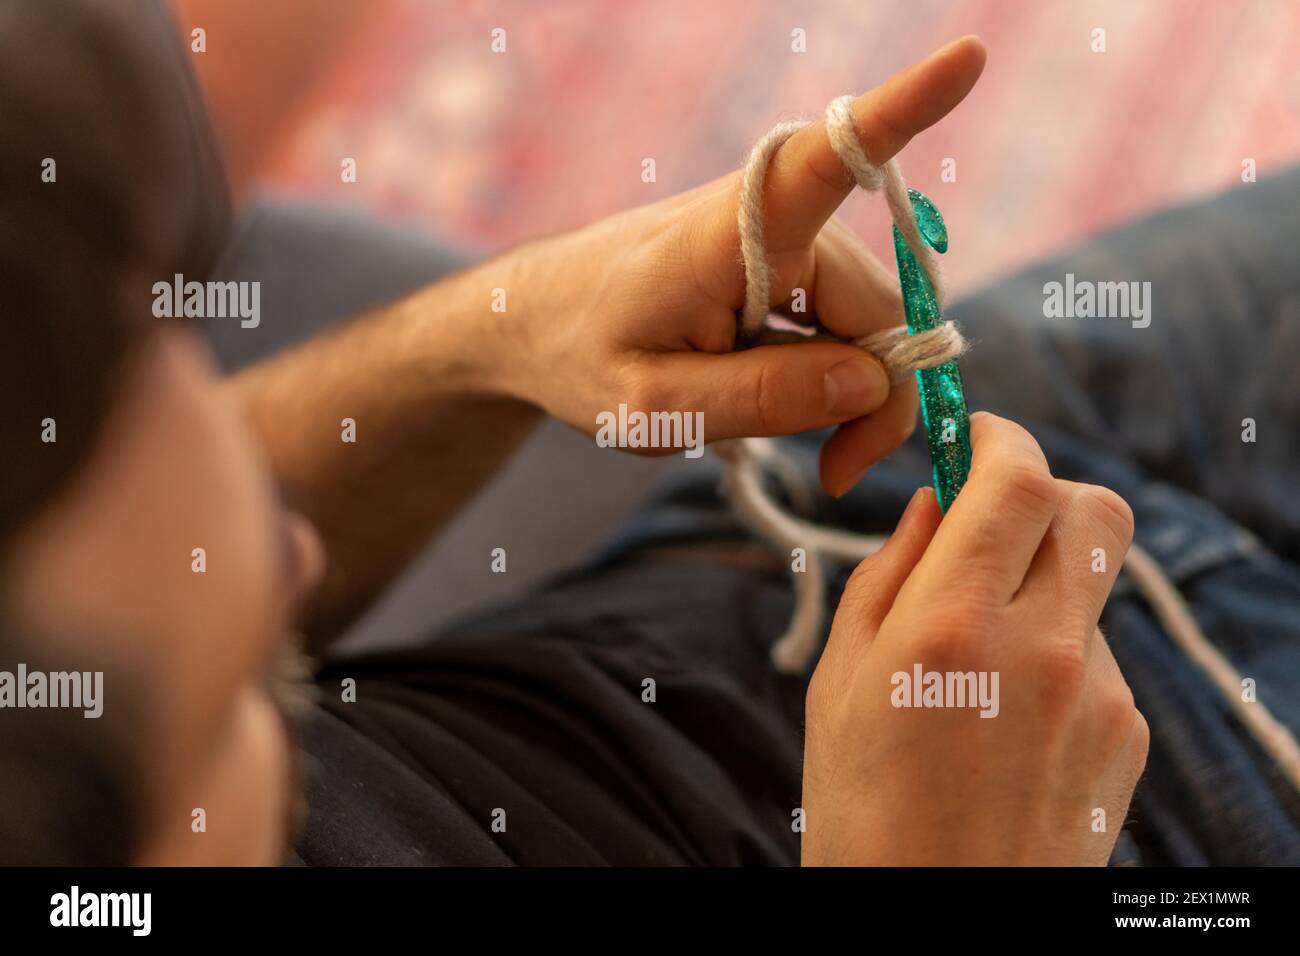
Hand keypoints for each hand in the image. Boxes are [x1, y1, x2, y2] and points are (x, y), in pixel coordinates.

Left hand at [476, 37, 985, 494]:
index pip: (824, 162)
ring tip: (808, 446)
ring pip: (865, 317)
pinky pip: (840, 316)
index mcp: (727, 234)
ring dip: (853, 388)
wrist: (532, 322)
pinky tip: (787, 400)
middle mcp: (765, 218)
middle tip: (839, 470)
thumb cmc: (578, 358)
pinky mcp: (781, 259)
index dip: (902, 110)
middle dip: (878, 392)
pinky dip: (833, 371)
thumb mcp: (656, 408)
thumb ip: (764, 397)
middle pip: (876, 302)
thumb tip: (873, 381)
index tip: (968, 56)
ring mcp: (777, 237)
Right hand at [802, 412, 1148, 864]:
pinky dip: (1055, 652)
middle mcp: (1044, 650)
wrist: (935, 929)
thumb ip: (887, 575)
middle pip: (1093, 509)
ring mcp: (1099, 695)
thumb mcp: (838, 682)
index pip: (1019, 478)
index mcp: (952, 628)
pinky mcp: (1127, 734)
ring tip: (975, 662)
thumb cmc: (862, 812)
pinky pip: (1097, 653)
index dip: (999, 438)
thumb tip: (932, 505)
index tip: (973, 438)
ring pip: (1089, 584)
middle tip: (988, 521)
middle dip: (1043, 492)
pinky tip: (1006, 714)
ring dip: (1040, 585)